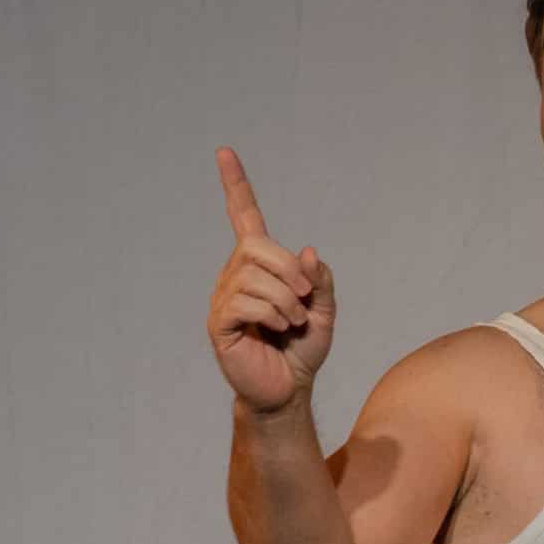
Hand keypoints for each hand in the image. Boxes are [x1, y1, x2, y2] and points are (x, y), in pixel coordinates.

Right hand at [206, 145, 336, 410]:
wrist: (289, 390)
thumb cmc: (302, 350)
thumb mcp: (323, 311)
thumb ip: (319, 279)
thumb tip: (305, 252)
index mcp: (258, 265)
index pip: (243, 217)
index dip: (235, 186)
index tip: (224, 152)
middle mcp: (236, 274)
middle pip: (257, 246)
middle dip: (289, 270)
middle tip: (305, 299)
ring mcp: (224, 297)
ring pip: (254, 275)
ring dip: (287, 300)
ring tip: (294, 322)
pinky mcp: (220, 322)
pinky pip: (245, 301)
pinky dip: (273, 313)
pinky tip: (279, 330)